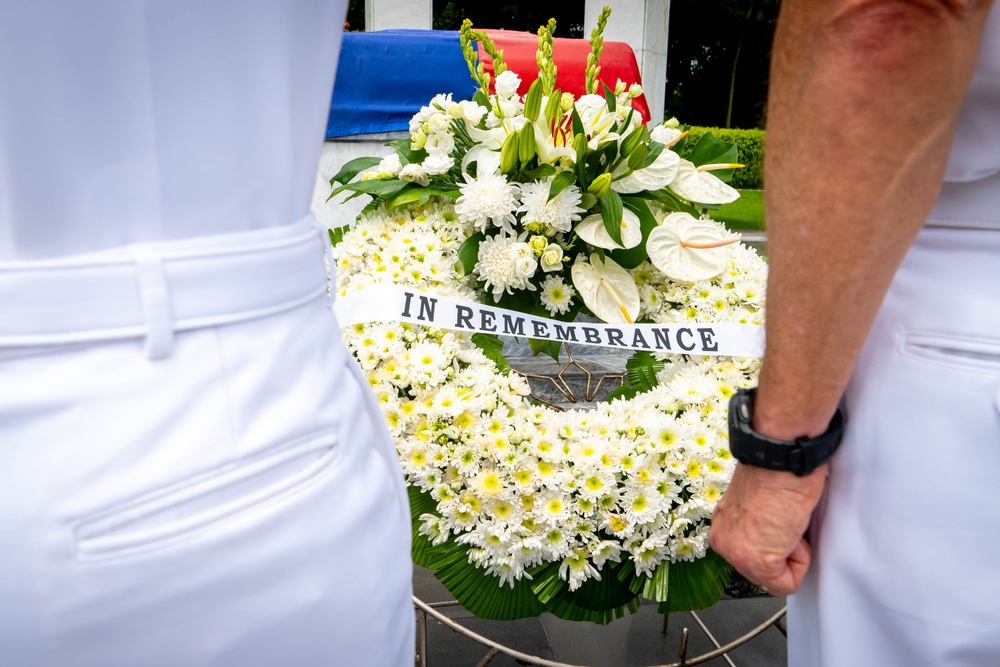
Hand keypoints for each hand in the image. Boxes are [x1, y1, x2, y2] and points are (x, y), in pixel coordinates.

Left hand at [709, 463, 826, 595]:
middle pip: (764, 572)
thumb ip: (758, 528)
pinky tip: (790, 528)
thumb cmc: (779, 471)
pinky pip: (788, 583)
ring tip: (786, 521)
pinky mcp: (757, 561)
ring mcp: (736, 552)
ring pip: (777, 579)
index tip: (778, 518)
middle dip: (784, 551)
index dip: (778, 543)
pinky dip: (800, 560)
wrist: (781, 458)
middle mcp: (722, 540)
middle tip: (784, 520)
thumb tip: (774, 539)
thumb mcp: (760, 506)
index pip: (753, 558)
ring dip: (792, 553)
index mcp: (723, 525)